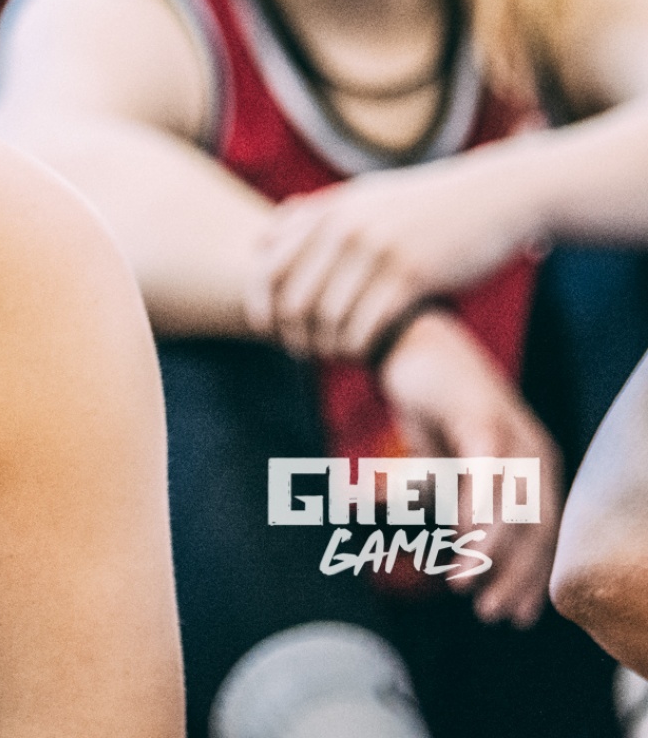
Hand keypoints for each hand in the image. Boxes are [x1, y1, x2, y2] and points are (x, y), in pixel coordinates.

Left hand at [251, 160, 535, 358]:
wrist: (495, 195)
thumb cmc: (423, 204)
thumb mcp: (364, 198)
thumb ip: (311, 218)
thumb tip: (260, 240)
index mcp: (329, 212)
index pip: (268, 268)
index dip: (260, 305)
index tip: (267, 328)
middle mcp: (346, 229)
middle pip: (294, 300)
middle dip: (293, 333)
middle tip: (302, 352)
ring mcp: (379, 251)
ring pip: (330, 318)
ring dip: (328, 346)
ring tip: (335, 356)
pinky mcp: (414, 275)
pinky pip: (369, 326)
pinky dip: (360, 347)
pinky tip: (367, 354)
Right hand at [378, 309, 562, 627]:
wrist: (412, 341)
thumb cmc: (432, 402)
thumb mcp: (447, 461)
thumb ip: (455, 497)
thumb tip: (452, 545)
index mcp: (534, 466)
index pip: (544, 534)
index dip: (531, 577)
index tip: (514, 615)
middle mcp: (535, 452)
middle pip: (539, 527)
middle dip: (518, 575)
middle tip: (492, 613)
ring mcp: (513, 434)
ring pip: (516, 506)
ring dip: (493, 551)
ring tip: (466, 583)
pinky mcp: (483, 419)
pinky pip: (487, 474)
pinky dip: (476, 511)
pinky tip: (460, 539)